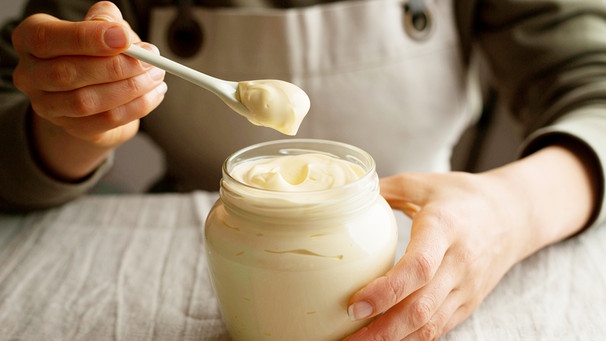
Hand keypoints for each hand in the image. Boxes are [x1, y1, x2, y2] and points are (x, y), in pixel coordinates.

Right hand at [11, 1, 165, 179]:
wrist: (95, 87)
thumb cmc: (96, 50)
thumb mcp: (100, 26)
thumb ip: (106, 20)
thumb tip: (118, 30)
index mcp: (29, 39)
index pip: (47, 39)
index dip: (86, 38)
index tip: (124, 38)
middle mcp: (30, 74)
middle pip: (67, 74)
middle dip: (116, 66)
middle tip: (150, 59)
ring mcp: (47, 106)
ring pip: (87, 102)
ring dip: (130, 88)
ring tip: (156, 75)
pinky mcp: (73, 127)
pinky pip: (106, 120)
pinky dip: (136, 107)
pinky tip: (154, 94)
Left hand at [344, 146, 593, 339]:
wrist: (512, 216)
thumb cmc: (462, 197)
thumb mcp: (423, 183)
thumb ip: (384, 190)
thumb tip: (344, 198)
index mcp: (444, 228)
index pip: (418, 267)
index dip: (385, 291)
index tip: (354, 304)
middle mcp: (458, 263)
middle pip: (420, 308)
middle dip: (381, 330)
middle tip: (345, 337)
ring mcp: (466, 288)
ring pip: (429, 326)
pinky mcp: (468, 304)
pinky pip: (437, 329)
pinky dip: (409, 339)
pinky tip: (383, 340)